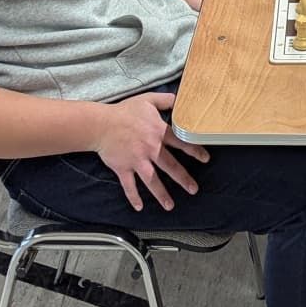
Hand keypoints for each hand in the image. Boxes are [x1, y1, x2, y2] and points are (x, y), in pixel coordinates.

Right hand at [94, 93, 209, 211]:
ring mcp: (136, 160)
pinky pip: (129, 185)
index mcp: (158, 132)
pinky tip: (139, 207)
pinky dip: (133, 197)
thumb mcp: (148, 100)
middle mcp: (150, 148)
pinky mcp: (123, 168)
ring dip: (161, 194)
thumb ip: (166, 100)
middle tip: (193, 189)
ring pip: (152, 180)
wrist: (100, 124)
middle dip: (183, 179)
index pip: (181, 142)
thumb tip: (181, 99)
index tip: (205, 159)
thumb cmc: (124, 111)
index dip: (195, 150)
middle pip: (170, 166)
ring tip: (170, 206)